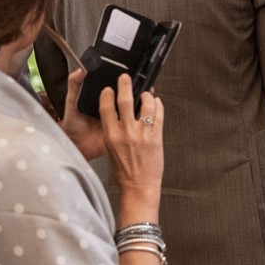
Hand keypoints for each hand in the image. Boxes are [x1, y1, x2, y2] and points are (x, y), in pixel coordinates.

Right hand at [100, 75, 164, 208]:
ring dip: (146, 95)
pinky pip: (158, 116)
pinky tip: (156, 102)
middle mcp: (126, 133)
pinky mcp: (156, 137)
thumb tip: (116, 117)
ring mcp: (142, 134)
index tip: (108, 89)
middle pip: (125, 101)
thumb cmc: (124, 171)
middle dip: (125, 85)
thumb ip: (112, 132)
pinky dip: (158, 106)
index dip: (107, 95)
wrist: (138, 186)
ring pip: (145, 106)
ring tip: (146, 92)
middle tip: (125, 78)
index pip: (105, 108)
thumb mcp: (109, 149)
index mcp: (110, 135)